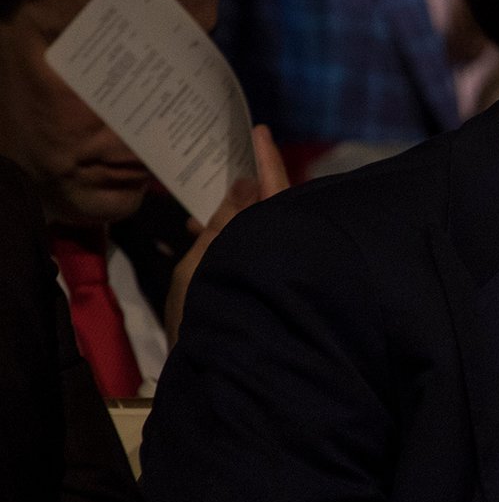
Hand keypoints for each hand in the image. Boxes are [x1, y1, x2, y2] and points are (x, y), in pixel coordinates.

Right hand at [165, 124, 289, 342]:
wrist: (215, 371)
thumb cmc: (208, 310)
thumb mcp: (207, 259)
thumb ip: (228, 220)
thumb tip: (247, 182)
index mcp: (277, 240)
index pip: (277, 190)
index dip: (267, 161)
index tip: (261, 131)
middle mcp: (288, 251)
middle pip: (276, 206)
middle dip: (256, 181)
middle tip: (239, 152)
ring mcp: (280, 267)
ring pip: (264, 225)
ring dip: (239, 207)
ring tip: (211, 190)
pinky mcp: (268, 282)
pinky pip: (254, 244)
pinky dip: (234, 230)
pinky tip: (207, 224)